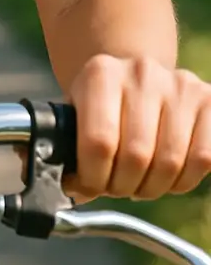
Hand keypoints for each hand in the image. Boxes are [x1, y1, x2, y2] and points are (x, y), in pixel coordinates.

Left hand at [66, 54, 210, 201]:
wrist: (136, 75)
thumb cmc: (103, 104)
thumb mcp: (76, 115)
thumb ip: (68, 150)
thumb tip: (73, 192)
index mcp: (101, 74)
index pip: (99, 143)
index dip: (93, 178)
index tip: (88, 186)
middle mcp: (142, 73)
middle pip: (136, 157)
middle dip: (122, 186)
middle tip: (116, 186)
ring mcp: (180, 84)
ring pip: (170, 163)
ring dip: (152, 187)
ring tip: (140, 182)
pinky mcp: (209, 99)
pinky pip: (203, 159)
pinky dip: (184, 180)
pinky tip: (168, 175)